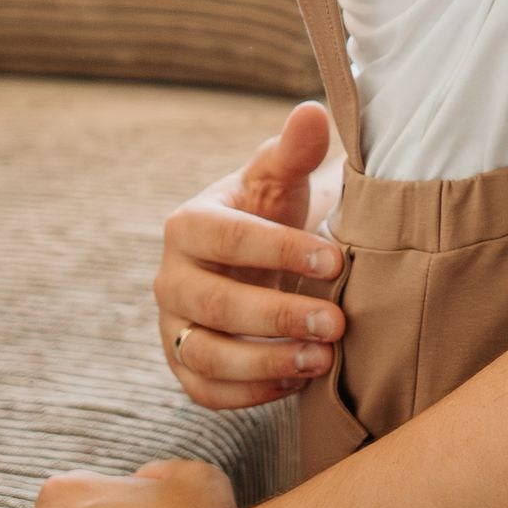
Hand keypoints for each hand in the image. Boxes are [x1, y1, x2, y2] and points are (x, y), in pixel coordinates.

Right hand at [153, 101, 349, 409]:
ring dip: (265, 364)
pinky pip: (206, 391)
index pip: (231, 239)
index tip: (337, 263)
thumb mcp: (282, 177)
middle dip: (278, 317)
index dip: (282, 252)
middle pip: (216, 304)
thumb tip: (312, 112)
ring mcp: (173, 326)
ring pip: (207, 356)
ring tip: (322, 361)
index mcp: (189, 224)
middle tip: (337, 324)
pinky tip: (299, 382)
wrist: (253, 256)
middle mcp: (170, 278)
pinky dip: (250, 394)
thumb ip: (295, 149)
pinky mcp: (184, 366)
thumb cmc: (271, 211)